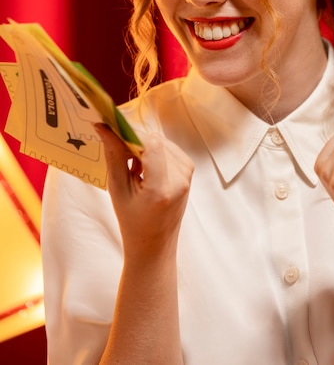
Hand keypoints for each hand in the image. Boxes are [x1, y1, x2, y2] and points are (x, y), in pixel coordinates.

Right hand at [95, 124, 193, 260]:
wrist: (155, 246)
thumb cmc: (132, 222)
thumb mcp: (118, 190)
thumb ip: (114, 155)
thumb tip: (104, 126)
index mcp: (161, 188)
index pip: (150, 143)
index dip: (129, 133)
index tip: (110, 132)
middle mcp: (180, 179)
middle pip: (155, 140)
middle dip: (135, 143)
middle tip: (122, 159)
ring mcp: (188, 174)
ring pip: (161, 142)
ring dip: (144, 148)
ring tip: (134, 171)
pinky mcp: (189, 170)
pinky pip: (168, 148)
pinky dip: (154, 153)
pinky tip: (146, 171)